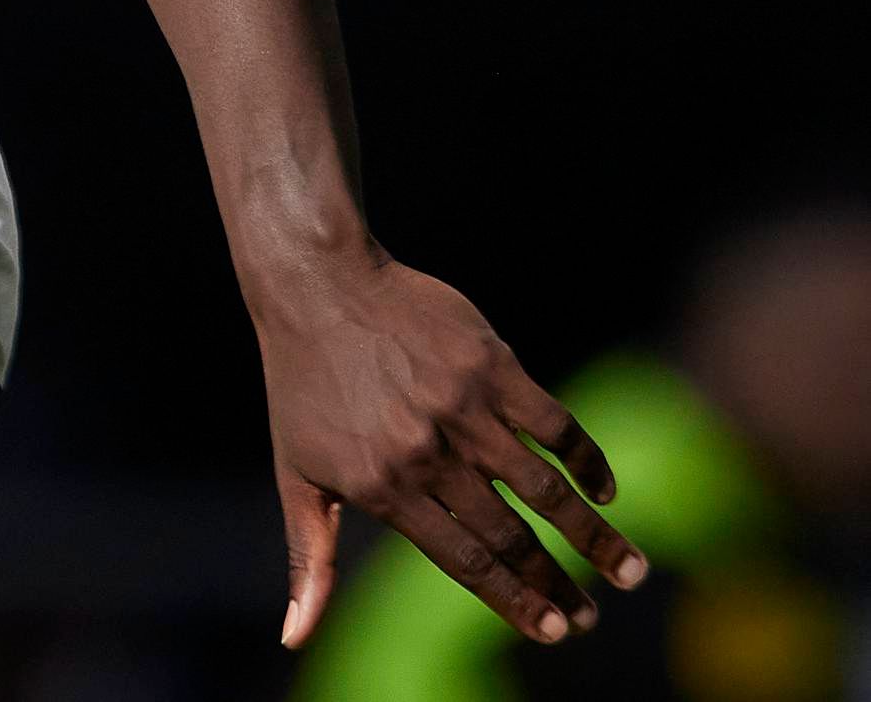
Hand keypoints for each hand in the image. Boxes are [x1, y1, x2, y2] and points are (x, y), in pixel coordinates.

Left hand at [262, 251, 645, 649]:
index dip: (514, 602)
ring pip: (546, 489)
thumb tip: (293, 639)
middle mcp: (428, 454)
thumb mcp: (294, 473)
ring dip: (594, 535)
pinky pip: (556, 424)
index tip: (555, 632)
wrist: (315, 285)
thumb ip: (309, 557)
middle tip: (592, 617)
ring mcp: (464, 409)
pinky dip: (588, 461)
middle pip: (511, 536)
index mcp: (384, 487)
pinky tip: (606, 490)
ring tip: (630, 572)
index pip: (465, 561)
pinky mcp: (493, 366)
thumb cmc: (302, 384)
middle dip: (558, 583)